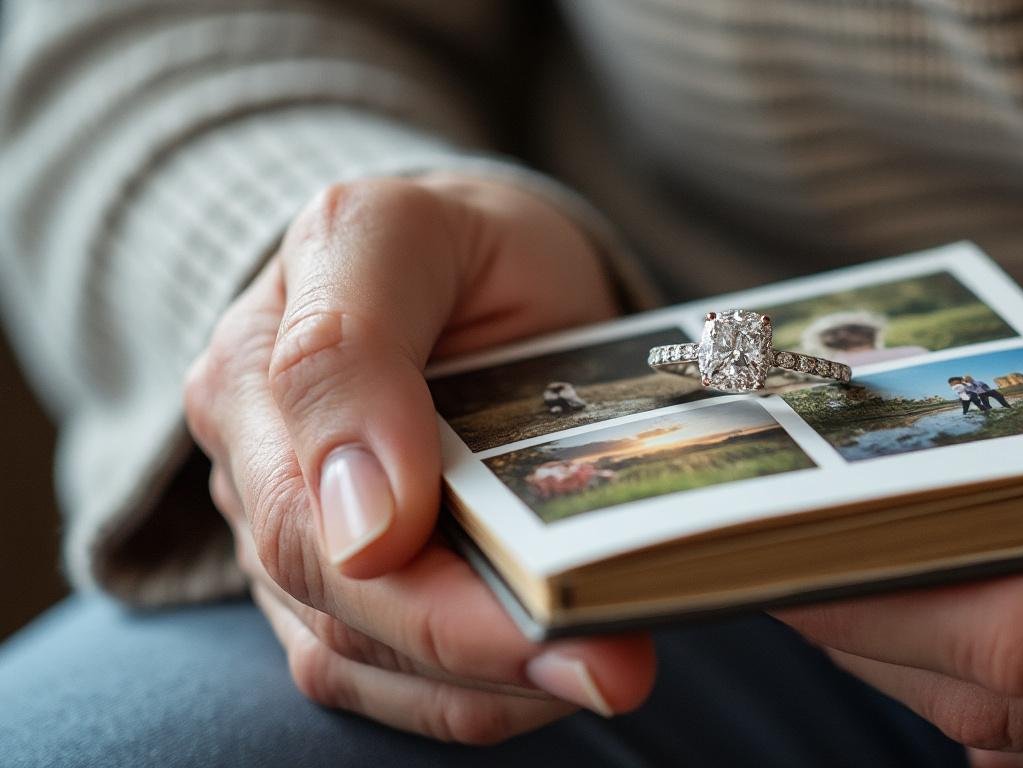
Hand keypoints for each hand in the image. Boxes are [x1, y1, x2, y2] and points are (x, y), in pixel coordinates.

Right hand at [185, 174, 654, 742]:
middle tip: (612, 661)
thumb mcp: (406, 232)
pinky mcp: (332, 600)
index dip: (408, 570)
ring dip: (487, 682)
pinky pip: (387, 683)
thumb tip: (363, 526)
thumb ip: (352, 340)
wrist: (468, 274)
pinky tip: (553, 672)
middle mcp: (258, 468)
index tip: (529, 594)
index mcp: (257, 367)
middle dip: (478, 642)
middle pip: (338, 602)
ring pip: (363, 660)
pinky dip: (476, 694)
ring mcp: (293, 541)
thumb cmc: (455, 246)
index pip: (304, 498)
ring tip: (606, 667)